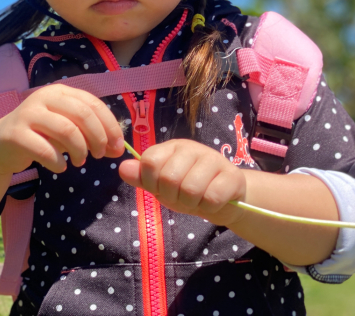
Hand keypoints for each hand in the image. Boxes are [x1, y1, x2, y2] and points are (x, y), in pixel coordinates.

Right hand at [0, 85, 124, 175]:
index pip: (92, 103)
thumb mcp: (69, 132)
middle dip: (97, 137)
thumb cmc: (41, 135)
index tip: (117, 146)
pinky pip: (46, 150)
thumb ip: (92, 136)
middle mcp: (43, 97)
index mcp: (60, 92)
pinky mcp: (16, 135)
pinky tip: (60, 167)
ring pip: (66, 130)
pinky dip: (59, 162)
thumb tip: (118, 149)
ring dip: (80, 150)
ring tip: (80, 162)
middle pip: (82, 114)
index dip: (109, 125)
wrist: (0, 144)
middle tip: (99, 155)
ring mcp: (28, 114)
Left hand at [119, 139, 246, 225]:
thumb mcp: (161, 186)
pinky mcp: (232, 175)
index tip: (159, 189)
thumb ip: (142, 177)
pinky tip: (213, 202)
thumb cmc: (187, 191)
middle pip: (169, 177)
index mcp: (171, 148)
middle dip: (172, 196)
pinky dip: (209, 207)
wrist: (224, 200)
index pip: (149, 161)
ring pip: (191, 189)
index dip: (151, 182)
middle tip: (181, 197)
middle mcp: (191, 148)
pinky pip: (212, 198)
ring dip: (191, 203)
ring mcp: (213, 159)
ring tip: (197, 199)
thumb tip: (122, 168)